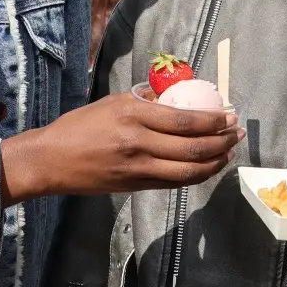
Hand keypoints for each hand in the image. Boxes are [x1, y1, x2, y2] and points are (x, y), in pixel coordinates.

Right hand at [0, 93, 242, 203]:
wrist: (50, 160)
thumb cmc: (79, 126)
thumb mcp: (112, 102)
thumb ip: (147, 102)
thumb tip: (178, 99)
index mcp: (133, 115)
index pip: (186, 120)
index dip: (214, 121)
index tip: (229, 116)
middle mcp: (139, 143)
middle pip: (193, 147)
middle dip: (222, 140)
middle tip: (237, 133)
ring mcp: (138, 169)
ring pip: (188, 170)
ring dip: (214, 162)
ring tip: (228, 152)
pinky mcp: (135, 186)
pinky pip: (173, 183)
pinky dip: (195, 175)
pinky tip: (206, 167)